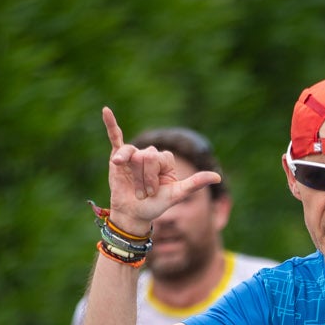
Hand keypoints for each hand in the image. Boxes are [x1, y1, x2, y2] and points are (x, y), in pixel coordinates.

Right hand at [102, 107, 220, 237]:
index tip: (154, 192)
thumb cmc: (155, 205)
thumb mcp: (176, 195)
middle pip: (145, 156)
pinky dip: (110, 124)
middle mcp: (151, 154)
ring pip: (131, 155)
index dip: (154, 178)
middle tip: (143, 191)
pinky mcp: (118, 156)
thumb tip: (218, 177)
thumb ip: (195, 183)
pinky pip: (115, 137)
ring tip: (133, 188)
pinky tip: (106, 111)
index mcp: (166, 160)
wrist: (133, 214)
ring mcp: (134, 154)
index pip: (159, 159)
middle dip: (143, 178)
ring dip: (132, 175)